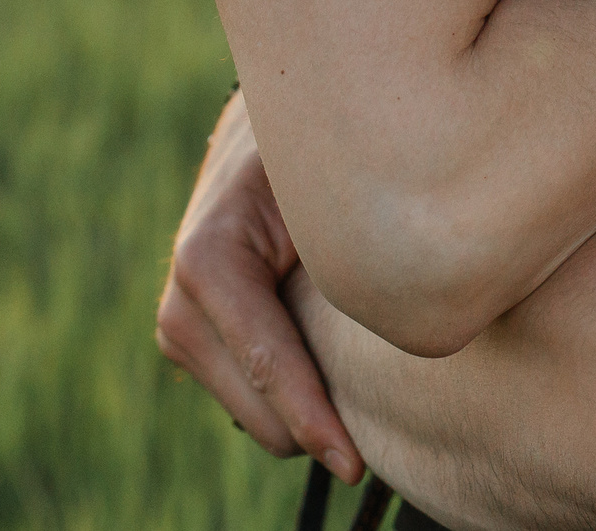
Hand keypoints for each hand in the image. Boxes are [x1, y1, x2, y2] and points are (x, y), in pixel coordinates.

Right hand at [157, 90, 364, 481]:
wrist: (271, 132)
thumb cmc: (318, 154)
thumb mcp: (335, 187)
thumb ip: (355, 249)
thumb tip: (413, 311)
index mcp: (209, 255)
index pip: (267, 359)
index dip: (314, 417)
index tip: (353, 464)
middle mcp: (182, 296)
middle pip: (261, 409)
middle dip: (319, 417)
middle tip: (388, 399)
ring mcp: (182, 322)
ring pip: (258, 417)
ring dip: (309, 409)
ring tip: (362, 365)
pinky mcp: (196, 340)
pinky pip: (258, 401)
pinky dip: (298, 398)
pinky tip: (332, 361)